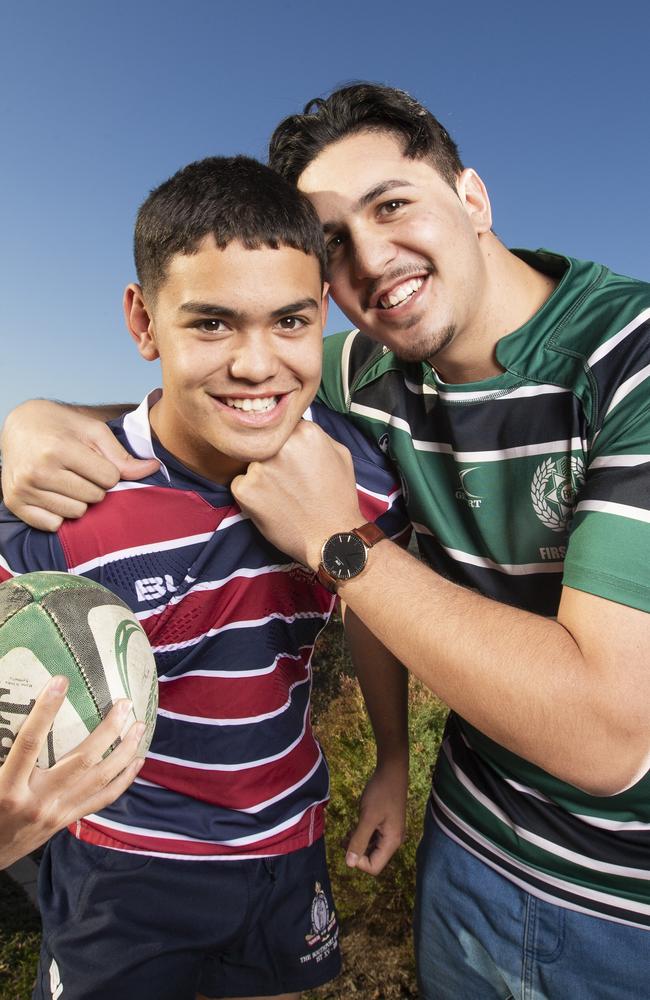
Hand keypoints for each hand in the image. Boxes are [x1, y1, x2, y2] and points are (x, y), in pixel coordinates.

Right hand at [0, 676, 144, 869]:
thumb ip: (0, 747)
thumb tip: (5, 707)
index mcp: (9, 788)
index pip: (29, 743)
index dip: (45, 711)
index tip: (61, 681)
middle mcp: (38, 801)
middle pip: (81, 760)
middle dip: (107, 730)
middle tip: (124, 703)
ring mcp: (57, 813)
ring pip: (99, 779)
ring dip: (124, 751)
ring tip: (139, 726)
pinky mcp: (67, 821)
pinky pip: (102, 799)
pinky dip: (123, 780)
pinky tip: (137, 761)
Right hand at [1, 400, 158, 530]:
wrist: (18, 426)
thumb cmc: (61, 427)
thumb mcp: (93, 431)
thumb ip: (122, 455)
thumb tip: (153, 468)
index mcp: (59, 448)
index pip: (109, 478)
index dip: (108, 471)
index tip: (95, 462)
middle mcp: (39, 470)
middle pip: (94, 497)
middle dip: (94, 486)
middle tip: (79, 471)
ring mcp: (24, 488)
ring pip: (76, 513)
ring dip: (78, 501)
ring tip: (66, 481)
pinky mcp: (15, 503)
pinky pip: (53, 525)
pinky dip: (59, 514)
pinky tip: (53, 494)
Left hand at [231, 420, 362, 568]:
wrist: (331, 539)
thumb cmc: (338, 498)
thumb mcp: (340, 454)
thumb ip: (316, 434)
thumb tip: (296, 426)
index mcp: (305, 432)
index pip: (283, 426)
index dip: (286, 443)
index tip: (293, 459)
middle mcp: (280, 445)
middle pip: (264, 441)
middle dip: (272, 456)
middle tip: (286, 478)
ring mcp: (259, 467)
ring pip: (250, 461)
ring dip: (261, 474)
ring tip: (282, 494)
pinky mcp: (244, 489)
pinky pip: (241, 483)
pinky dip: (251, 493)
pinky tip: (271, 504)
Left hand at [344, 759, 407, 875]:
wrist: (391, 772)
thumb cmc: (380, 793)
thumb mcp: (367, 817)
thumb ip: (359, 840)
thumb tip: (349, 863)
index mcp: (392, 842)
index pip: (374, 867)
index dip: (358, 862)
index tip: (348, 845)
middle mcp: (393, 841)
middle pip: (373, 859)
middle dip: (357, 852)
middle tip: (344, 839)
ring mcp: (391, 833)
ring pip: (372, 849)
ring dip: (358, 844)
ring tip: (347, 834)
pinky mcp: (386, 825)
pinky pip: (373, 838)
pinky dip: (362, 836)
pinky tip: (354, 828)